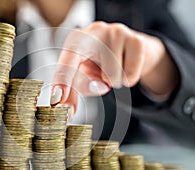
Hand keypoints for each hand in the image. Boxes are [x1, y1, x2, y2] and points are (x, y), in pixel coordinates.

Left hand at [51, 21, 178, 118]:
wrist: (131, 47)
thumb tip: (67, 113)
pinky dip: (129, 79)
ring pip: (113, 79)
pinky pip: (130, 77)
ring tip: (114, 66)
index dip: (61, 82)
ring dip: (114, 81)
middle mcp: (94, 32)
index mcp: (75, 40)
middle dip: (95, 86)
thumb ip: (71, 93)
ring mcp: (116, 33)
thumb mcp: (81, 74)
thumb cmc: (100, 61)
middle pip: (91, 80)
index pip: (66, 64)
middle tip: (100, 72)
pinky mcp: (136, 40)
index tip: (58, 99)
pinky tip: (126, 64)